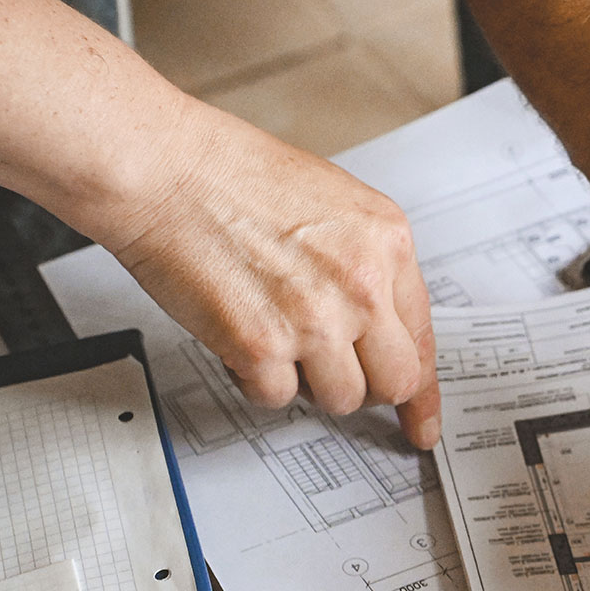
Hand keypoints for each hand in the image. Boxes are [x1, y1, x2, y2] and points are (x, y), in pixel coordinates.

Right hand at [88, 104, 441, 447]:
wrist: (165, 169)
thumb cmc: (232, 175)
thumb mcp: (335, 205)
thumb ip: (367, 265)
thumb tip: (379, 323)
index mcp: (387, 243)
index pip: (424, 337)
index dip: (423, 391)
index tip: (422, 421)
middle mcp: (361, 284)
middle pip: (395, 382)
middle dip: (366, 388)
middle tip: (335, 374)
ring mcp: (316, 319)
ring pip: (340, 398)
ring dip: (308, 382)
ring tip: (277, 337)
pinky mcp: (262, 345)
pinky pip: (277, 396)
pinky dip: (256, 378)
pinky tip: (240, 336)